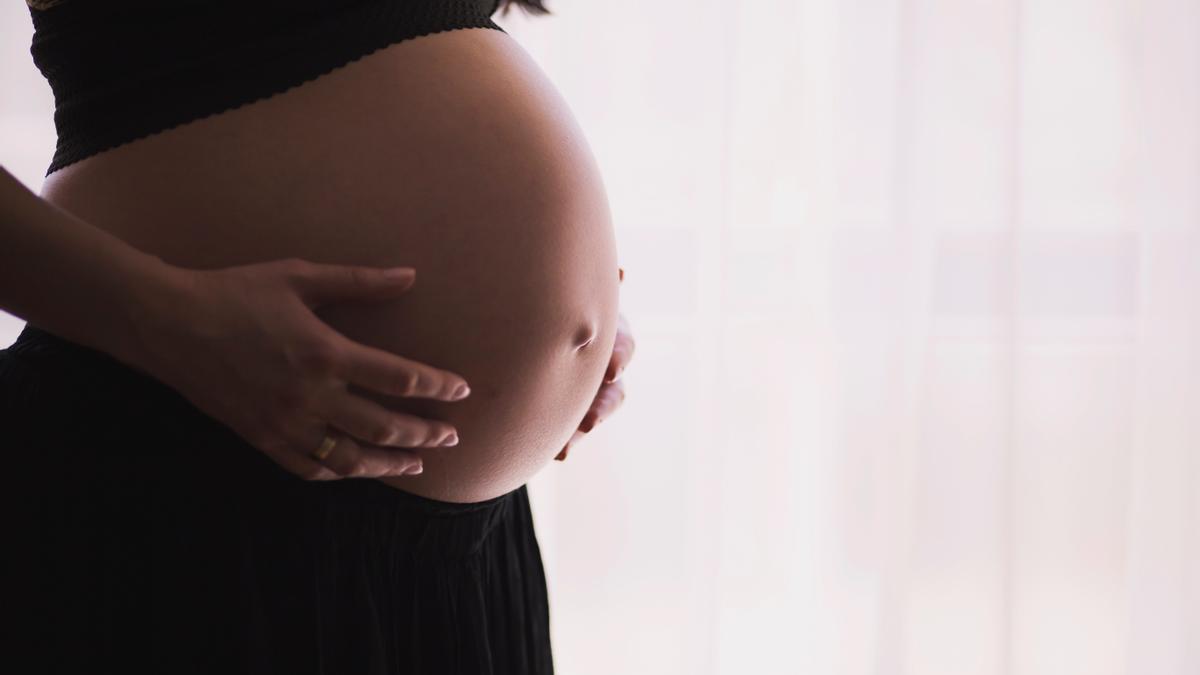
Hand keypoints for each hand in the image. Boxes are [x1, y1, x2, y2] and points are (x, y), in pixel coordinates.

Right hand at [122, 257, 470, 480]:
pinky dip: (340, 473)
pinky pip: (309, 468)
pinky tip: (358, 470)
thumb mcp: (300, 276)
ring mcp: (285, 423)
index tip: (462, 390)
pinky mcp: (261, 438)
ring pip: (351, 458)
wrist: (168, 324)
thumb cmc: (236, 292)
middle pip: (385, 426)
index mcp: (326, 353)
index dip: (438, 387)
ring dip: (391, 462)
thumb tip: (410, 275)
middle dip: (426, 434)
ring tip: (418, 463)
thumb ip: (359, 281)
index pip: (400, 379)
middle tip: (453, 436)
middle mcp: (310, 396)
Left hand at [555, 267, 633, 460]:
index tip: (611, 370)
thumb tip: (621, 274)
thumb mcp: (568, 290)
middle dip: (603, 404)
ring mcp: (591, 389)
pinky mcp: (574, 409)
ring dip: (583, 429)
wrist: (531, 318)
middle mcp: (604, 361)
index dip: (619, 356)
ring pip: (596, 413)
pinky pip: (571, 431)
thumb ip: (585, 285)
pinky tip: (558, 453)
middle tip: (589, 420)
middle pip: (613, 389)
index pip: (621, 343)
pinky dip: (566, 442)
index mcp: (606, 329)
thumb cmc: (553, 295)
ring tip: (567, 447)